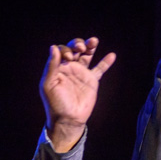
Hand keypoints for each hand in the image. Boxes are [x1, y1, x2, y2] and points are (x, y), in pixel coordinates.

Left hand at [40, 37, 116, 152]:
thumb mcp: (48, 84)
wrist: (69, 119)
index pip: (62, 51)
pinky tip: (112, 55)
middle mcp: (69, 67)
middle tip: (81, 47)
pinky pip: (100, 69)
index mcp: (58, 67)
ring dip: (90, 46)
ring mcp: (81, 73)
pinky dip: (106, 62)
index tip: (69, 58)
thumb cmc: (55, 103)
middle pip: (75, 49)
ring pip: (87, 55)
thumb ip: (51, 66)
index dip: (66, 50)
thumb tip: (53, 47)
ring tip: (94, 40)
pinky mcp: (92, 81)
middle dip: (78, 44)